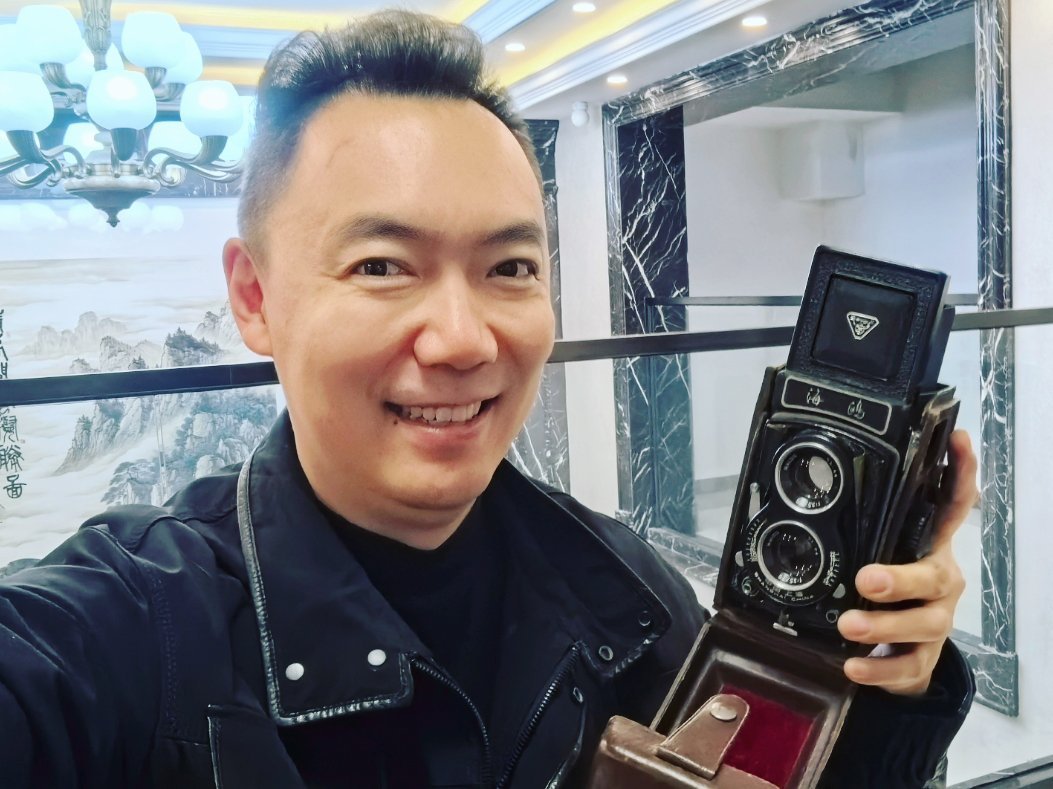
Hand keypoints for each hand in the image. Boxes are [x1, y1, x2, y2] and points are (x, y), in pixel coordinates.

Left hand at [836, 430, 977, 695]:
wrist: (899, 656)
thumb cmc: (881, 593)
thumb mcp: (872, 555)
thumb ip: (852, 531)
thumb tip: (794, 493)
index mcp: (927, 547)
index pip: (951, 506)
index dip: (958, 474)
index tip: (958, 440)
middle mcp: (938, 581)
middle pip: (934, 577)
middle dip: (901, 579)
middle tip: (866, 580)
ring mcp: (935, 622)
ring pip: (922, 625)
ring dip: (884, 626)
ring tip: (850, 625)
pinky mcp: (923, 660)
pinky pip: (908, 667)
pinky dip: (879, 668)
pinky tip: (854, 665)